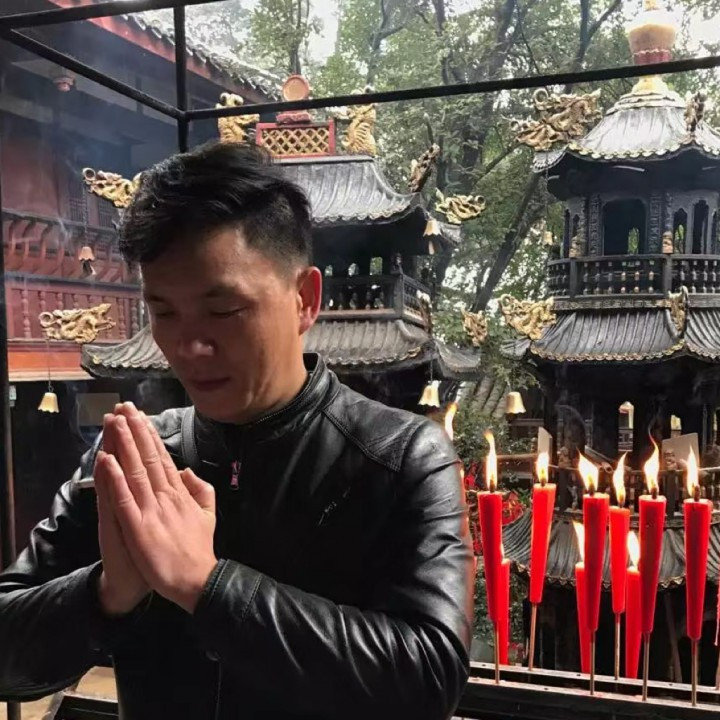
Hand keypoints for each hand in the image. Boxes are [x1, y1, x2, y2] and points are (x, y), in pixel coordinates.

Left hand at [101, 404, 216, 612]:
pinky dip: (115, 478)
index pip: (162, 457)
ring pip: (135, 470)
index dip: (149, 435)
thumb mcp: (208, 514)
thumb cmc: (198, 549)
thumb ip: (200, 490)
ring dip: (124, 444)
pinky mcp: (138, 527)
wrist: (197, 579)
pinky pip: (124, 499)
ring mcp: (151, 510)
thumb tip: (187, 470)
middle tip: (124, 407)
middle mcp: (166, 495)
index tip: (140, 416)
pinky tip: (106, 460)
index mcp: (179, 493)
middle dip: (136, 430)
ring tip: (114, 422)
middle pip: (148, 457)